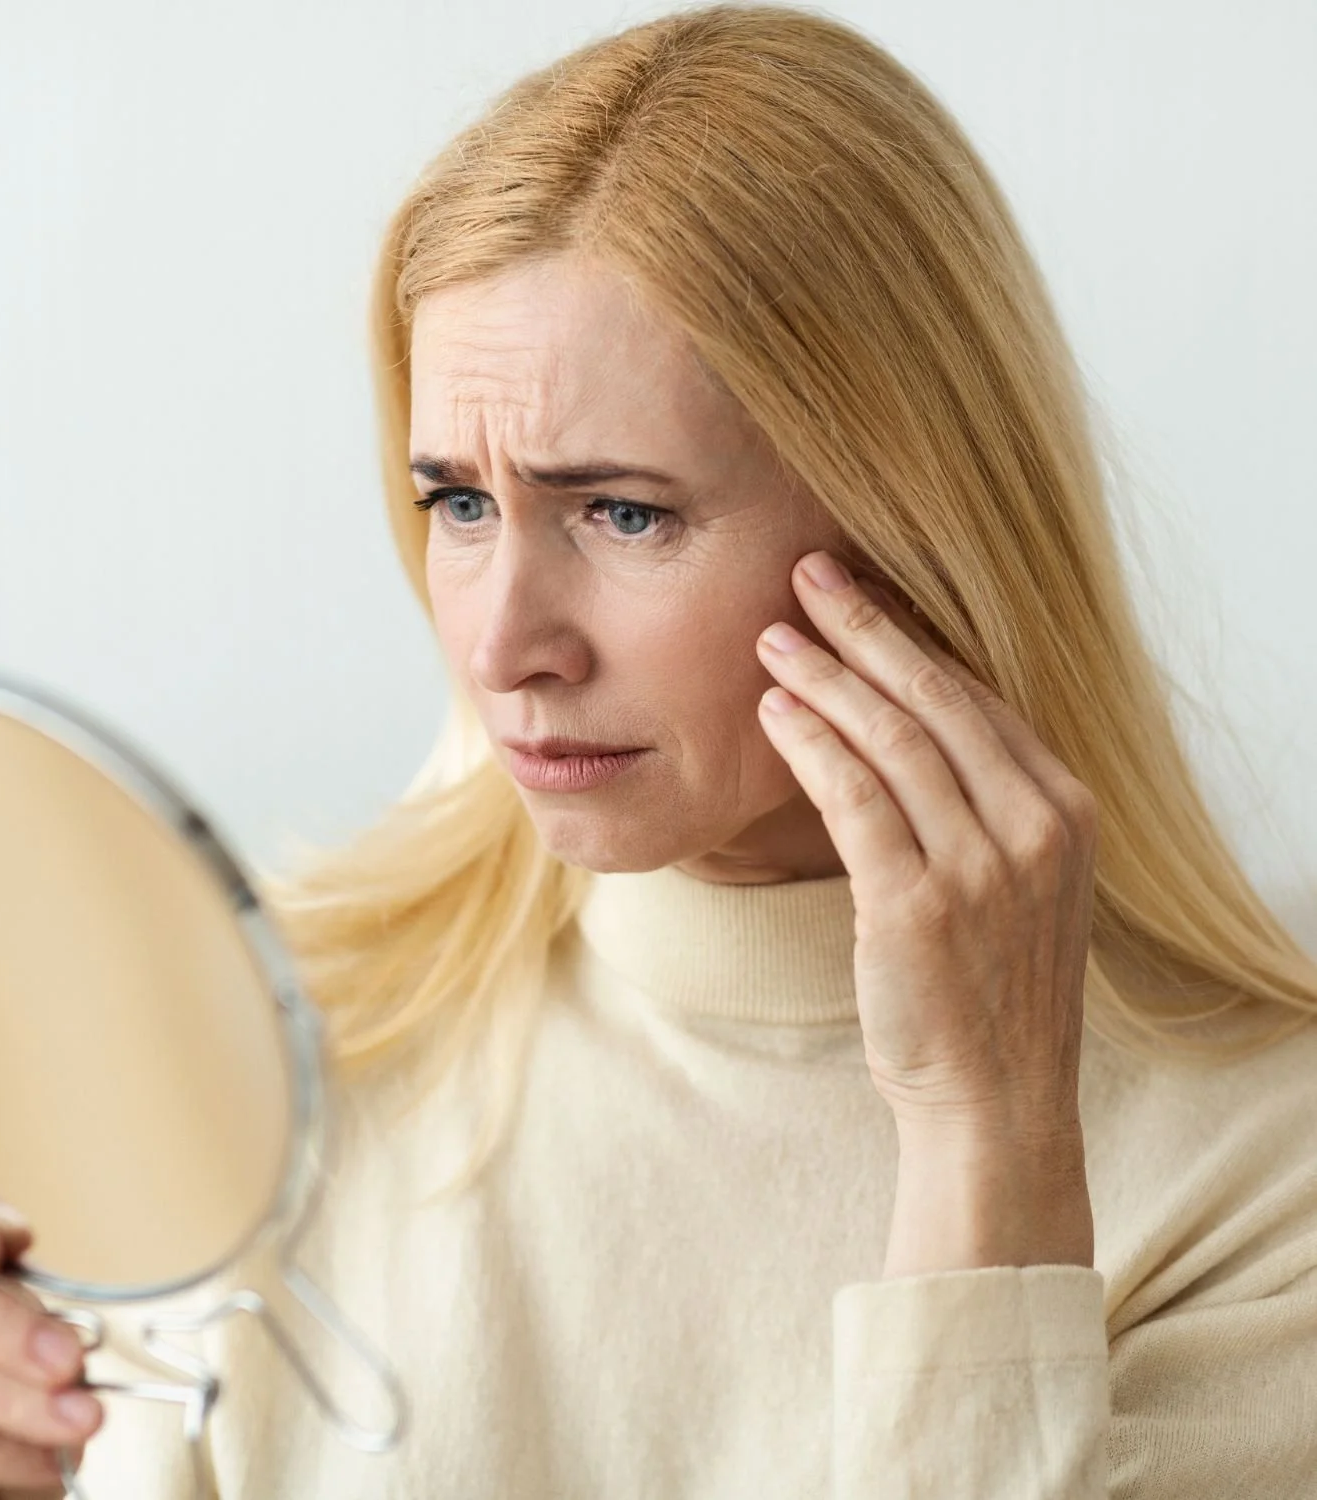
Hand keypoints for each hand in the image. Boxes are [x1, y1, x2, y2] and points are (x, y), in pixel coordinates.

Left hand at [755, 550, 1097, 1269]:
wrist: (998, 1101)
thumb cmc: (992, 989)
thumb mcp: (1019, 883)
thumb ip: (982, 803)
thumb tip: (901, 723)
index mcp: (1065, 810)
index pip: (977, 698)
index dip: (911, 637)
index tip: (859, 596)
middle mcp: (1036, 826)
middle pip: (935, 698)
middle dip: (864, 627)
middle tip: (806, 573)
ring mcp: (981, 865)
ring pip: (890, 738)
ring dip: (824, 677)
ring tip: (773, 637)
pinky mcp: (918, 904)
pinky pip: (854, 798)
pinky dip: (810, 745)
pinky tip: (774, 711)